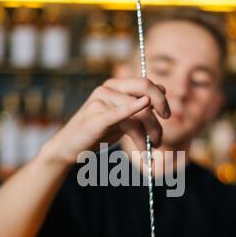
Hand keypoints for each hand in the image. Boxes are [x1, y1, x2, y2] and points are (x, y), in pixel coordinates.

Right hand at [44, 77, 169, 164]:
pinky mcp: (96, 118)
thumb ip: (138, 105)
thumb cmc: (97, 132)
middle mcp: (108, 88)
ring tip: (149, 151)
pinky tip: (144, 126)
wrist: (69, 147)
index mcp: (116, 85)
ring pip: (138, 113)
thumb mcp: (121, 117)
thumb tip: (162, 89)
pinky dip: (133, 114)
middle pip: (145, 90)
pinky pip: (120, 115)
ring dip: (147, 135)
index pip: (146, 84)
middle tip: (161, 134)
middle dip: (161, 108)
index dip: (161, 98)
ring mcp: (100, 101)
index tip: (166, 117)